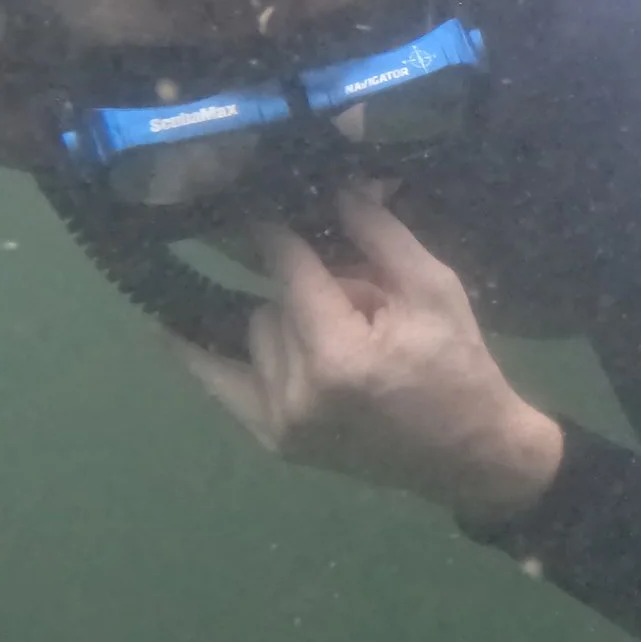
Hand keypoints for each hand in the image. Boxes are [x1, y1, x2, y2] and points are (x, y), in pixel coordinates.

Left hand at [172, 184, 563, 524]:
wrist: (472, 456)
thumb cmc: (461, 367)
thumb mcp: (434, 289)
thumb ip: (379, 235)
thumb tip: (334, 185)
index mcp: (340, 357)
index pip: (289, 271)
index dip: (276, 231)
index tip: (258, 199)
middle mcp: (298, 393)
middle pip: (271, 304)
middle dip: (305, 290)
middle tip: (352, 298)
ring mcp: (281, 423)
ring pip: (254, 335)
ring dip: (283, 322)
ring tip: (336, 333)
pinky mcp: (274, 441)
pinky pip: (220, 383)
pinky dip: (201, 355)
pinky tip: (169, 325)